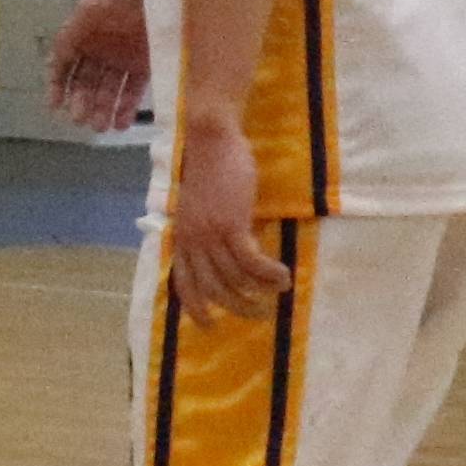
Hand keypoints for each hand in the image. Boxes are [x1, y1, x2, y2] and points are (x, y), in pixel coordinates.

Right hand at [45, 0, 154, 133]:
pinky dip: (126, 107)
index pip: (63, 62)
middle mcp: (100, 46)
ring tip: (100, 127)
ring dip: (101, 108)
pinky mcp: (148, 63)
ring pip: (107, 88)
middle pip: (85, 80)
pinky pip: (133, 89)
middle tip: (81, 120)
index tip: (55, 105)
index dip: (57, 84)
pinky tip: (120, 123)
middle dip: (81, 101)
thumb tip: (55, 61)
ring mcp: (124, 56)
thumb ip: (72, 34)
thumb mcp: (90, 8)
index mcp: (82, 30)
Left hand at [164, 112, 284, 317]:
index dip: (196, 306)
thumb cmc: (209, 171)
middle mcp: (192, 240)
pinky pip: (251, 261)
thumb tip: (223, 255)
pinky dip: (269, 273)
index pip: (183, 281)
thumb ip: (206, 231)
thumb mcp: (199, 208)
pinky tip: (284, 277)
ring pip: (235, 278)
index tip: (210, 324)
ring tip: (279, 293)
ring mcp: (210, 233)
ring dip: (259, 291)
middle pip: (212, 288)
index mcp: (181, 237)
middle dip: (236, 307)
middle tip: (258, 314)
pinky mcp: (231, 223)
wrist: (211, 141)